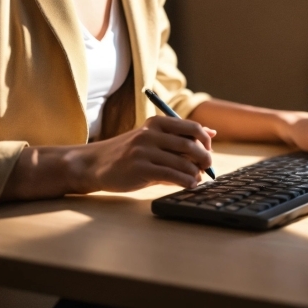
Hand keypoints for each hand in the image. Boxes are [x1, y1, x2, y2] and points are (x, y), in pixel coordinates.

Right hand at [79, 115, 215, 192]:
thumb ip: (179, 136)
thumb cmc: (128, 152)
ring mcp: (144, 151)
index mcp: (156, 123)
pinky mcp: (140, 169)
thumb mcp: (151, 138)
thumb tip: (212, 132)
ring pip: (182, 162)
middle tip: (208, 167)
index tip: (208, 151)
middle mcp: (151, 134)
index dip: (205, 140)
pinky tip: (189, 185)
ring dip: (196, 173)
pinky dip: (185, 181)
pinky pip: (171, 175)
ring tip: (198, 179)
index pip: (191, 127)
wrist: (95, 164)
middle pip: (190, 144)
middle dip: (204, 157)